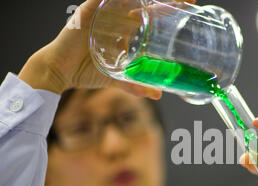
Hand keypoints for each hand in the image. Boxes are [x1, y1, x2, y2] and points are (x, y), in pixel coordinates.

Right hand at [18, 0, 193, 96]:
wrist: (60, 72)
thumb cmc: (86, 73)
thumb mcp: (116, 79)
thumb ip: (136, 86)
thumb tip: (158, 95)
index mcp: (124, 31)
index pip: (150, 16)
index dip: (168, 9)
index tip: (189, 4)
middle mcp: (116, 18)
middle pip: (144, 4)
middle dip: (165, 1)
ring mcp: (103, 13)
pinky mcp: (88, 12)